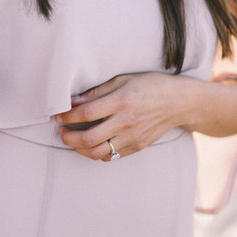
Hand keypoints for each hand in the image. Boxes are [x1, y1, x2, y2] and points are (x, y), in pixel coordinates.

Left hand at [56, 72, 182, 161]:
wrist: (177, 102)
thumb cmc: (148, 85)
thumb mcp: (122, 80)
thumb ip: (97, 92)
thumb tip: (73, 101)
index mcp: (121, 100)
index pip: (87, 113)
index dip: (68, 116)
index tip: (58, 115)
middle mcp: (126, 121)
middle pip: (89, 138)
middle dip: (69, 137)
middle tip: (62, 132)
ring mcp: (132, 137)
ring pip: (98, 152)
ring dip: (80, 149)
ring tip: (73, 141)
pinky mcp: (137, 147)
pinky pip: (111, 156)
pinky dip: (97, 153)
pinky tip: (92, 145)